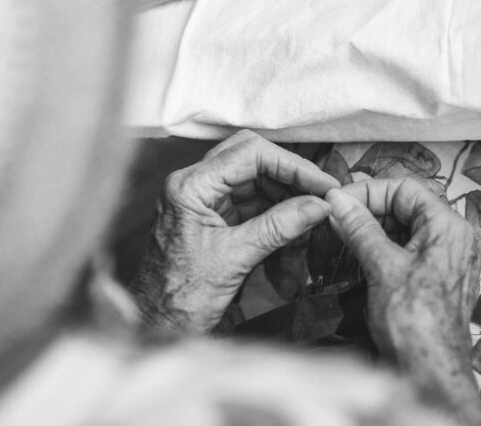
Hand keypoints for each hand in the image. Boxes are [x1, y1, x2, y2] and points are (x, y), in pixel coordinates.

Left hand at [130, 130, 339, 335]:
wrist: (158, 326)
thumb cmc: (180, 298)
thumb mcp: (236, 259)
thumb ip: (278, 227)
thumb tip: (317, 204)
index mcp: (190, 186)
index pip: (249, 153)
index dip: (292, 165)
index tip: (322, 184)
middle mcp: (193, 184)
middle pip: (251, 157)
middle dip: (289, 174)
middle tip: (321, 192)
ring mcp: (203, 199)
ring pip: (254, 178)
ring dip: (285, 192)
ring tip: (314, 210)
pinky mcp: (212, 216)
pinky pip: (250, 201)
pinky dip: (275, 210)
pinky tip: (297, 221)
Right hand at [326, 178, 480, 424]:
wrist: (430, 373)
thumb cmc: (414, 324)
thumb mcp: (382, 267)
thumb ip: (360, 228)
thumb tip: (338, 200)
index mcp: (449, 227)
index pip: (406, 188)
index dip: (369, 190)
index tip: (339, 201)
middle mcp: (454, 239)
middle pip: (407, 205)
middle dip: (369, 208)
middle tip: (336, 217)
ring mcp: (446, 259)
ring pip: (405, 228)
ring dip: (372, 228)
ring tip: (342, 234)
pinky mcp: (435, 278)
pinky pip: (408, 249)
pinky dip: (382, 247)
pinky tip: (358, 254)